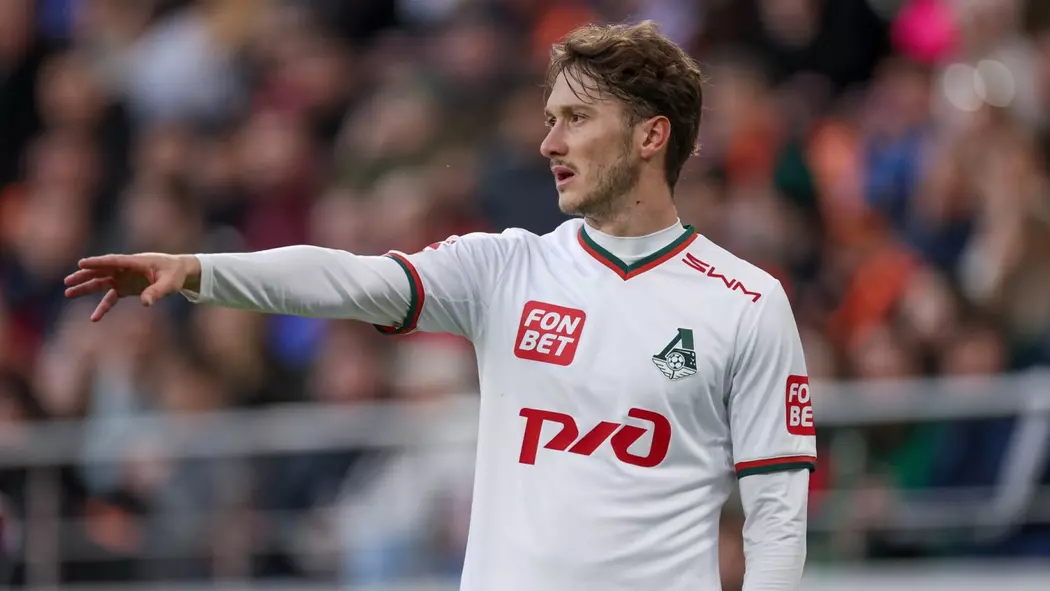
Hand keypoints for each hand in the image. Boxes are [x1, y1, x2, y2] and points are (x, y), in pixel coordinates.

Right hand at [64, 253, 200, 321]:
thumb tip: (146, 303)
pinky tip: (94, 318)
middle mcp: (125, 269)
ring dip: (86, 288)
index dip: (97, 262)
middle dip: (84, 276)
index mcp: (135, 262)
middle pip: (101, 271)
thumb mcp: (169, 284)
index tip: (81, 263)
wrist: (179, 273)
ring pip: (101, 282)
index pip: (113, 261)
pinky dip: (103, 307)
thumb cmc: (174, 275)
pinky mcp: (125, 288)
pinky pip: (110, 298)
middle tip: (68, 281)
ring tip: (69, 293)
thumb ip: (157, 292)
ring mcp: (124, 278)